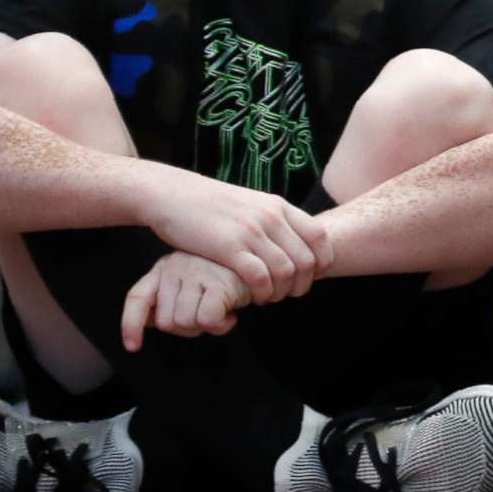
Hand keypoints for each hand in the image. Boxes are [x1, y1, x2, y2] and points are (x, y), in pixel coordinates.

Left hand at [120, 251, 253, 351]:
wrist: (265, 261)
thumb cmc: (228, 276)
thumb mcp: (194, 284)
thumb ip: (171, 299)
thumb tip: (150, 322)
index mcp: (165, 267)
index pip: (138, 297)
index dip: (131, 325)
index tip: (133, 347)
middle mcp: (175, 267)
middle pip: (166, 322)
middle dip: (187, 328)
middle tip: (208, 315)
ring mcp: (195, 273)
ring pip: (185, 323)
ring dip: (206, 327)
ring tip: (222, 311)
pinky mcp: (217, 282)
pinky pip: (206, 321)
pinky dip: (221, 326)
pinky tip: (231, 313)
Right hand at [138, 166, 329, 303]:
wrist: (171, 194)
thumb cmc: (210, 205)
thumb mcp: (251, 203)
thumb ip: (274, 220)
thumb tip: (295, 242)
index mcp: (278, 206)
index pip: (320, 236)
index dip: (321, 262)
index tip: (309, 276)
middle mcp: (270, 217)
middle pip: (307, 260)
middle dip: (302, 284)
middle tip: (288, 294)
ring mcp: (250, 231)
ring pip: (286, 272)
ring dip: (281, 292)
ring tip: (269, 297)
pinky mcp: (228, 247)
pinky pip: (260, 278)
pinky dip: (262, 292)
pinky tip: (253, 296)